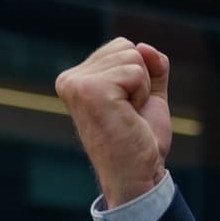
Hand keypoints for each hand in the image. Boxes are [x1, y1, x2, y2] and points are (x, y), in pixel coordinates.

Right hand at [55, 37, 172, 206]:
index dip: (138, 75)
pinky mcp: (91, 90)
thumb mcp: (148, 94)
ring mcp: (77, 84)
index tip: (128, 106)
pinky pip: (136, 71)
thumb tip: (143, 46)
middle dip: (141, 79)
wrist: (138, 174)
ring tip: (128, 115)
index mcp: (76, 78)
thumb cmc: (140, 140)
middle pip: (127, 48)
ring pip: (133, 56)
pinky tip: (128, 115)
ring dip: (142, 88)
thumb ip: (149, 66)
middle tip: (130, 113)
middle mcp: (70, 79)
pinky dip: (143, 93)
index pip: (121, 47)